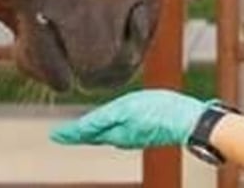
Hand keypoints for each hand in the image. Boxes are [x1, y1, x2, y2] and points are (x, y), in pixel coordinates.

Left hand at [50, 89, 209, 148]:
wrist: (189, 121)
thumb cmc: (162, 110)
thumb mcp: (130, 107)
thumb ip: (107, 117)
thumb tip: (87, 128)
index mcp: (116, 128)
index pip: (87, 131)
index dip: (70, 133)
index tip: (54, 136)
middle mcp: (121, 135)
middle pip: (94, 135)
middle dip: (77, 135)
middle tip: (61, 135)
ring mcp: (133, 136)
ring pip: (106, 135)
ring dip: (91, 133)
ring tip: (80, 131)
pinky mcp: (143, 133)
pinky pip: (118, 134)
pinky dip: (107, 132)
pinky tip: (109, 129)